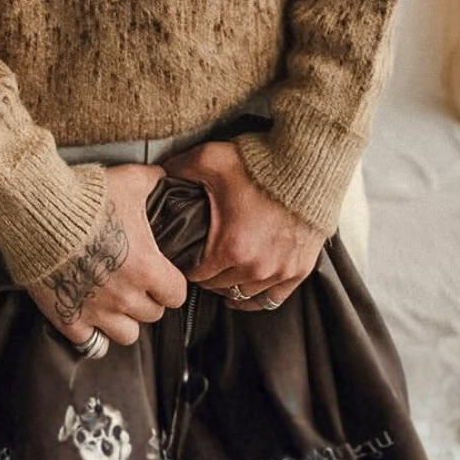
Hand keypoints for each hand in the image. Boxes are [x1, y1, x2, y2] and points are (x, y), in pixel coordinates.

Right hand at [26, 163, 186, 347]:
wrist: (40, 212)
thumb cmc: (87, 197)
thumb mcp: (128, 180)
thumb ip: (151, 180)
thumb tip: (162, 175)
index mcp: (146, 267)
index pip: (176, 295)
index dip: (171, 284)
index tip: (162, 274)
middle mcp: (125, 296)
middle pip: (152, 315)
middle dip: (147, 298)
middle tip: (136, 281)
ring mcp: (97, 311)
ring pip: (126, 335)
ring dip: (124, 319)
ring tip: (115, 301)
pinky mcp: (68, 317)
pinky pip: (89, 342)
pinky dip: (91, 331)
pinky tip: (88, 313)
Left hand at [162, 140, 325, 309]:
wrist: (305, 162)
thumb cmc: (258, 162)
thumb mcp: (209, 159)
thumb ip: (177, 170)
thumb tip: (155, 176)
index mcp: (230, 248)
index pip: (195, 275)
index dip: (186, 264)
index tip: (183, 255)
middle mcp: (255, 268)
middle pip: (218, 287)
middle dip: (207, 274)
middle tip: (201, 258)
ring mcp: (279, 272)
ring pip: (243, 294)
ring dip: (230, 285)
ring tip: (222, 271)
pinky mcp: (299, 270)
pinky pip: (272, 300)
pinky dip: (256, 298)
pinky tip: (245, 292)